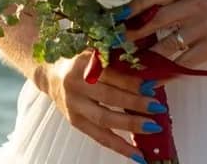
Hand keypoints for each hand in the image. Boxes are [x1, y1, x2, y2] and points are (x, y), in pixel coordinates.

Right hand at [34, 53, 165, 159]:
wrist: (49, 73)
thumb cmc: (78, 62)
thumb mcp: (95, 54)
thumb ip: (119, 61)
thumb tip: (151, 75)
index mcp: (83, 63)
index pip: (111, 75)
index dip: (132, 82)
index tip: (152, 87)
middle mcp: (76, 85)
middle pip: (108, 97)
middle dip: (135, 104)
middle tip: (157, 108)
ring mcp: (74, 105)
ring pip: (104, 119)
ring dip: (130, 125)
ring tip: (152, 127)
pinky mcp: (75, 122)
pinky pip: (100, 137)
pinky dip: (120, 147)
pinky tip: (137, 154)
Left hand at [125, 0, 206, 66]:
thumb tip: (143, 14)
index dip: (134, 6)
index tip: (117, 16)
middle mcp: (196, 5)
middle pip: (158, 20)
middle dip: (135, 32)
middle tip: (120, 42)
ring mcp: (205, 27)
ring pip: (169, 44)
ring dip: (149, 55)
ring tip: (133, 62)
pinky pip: (186, 61)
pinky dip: (170, 70)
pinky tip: (158, 76)